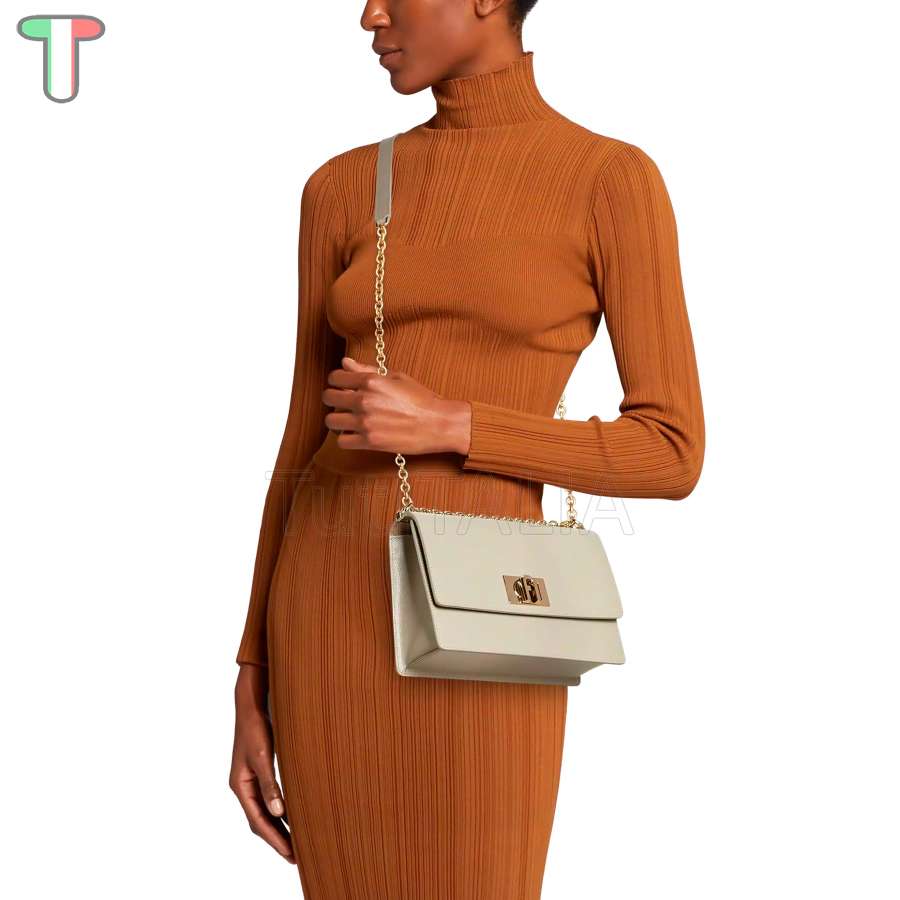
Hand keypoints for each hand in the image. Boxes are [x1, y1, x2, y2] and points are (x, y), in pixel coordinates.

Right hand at [229, 664, 294, 863]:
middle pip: (260, 821)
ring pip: (264, 811)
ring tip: (296, 843)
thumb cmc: (256, 727)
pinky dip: (281, 810)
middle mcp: (244, 786)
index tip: (291, 855)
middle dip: (277, 839)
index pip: (258, 821)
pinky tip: (293, 815)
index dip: (275, 839)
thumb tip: (279, 813)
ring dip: (279, 827)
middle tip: (296, 857)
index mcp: (241, 786)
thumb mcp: (264, 756)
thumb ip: (270, 784)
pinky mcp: (260, 771)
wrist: (252, 704)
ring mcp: (251, 779)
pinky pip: (269, 798)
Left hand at [322, 356, 471, 455]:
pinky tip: (356, 434)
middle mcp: (364, 400)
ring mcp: (365, 422)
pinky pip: (342, 441)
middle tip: (344, 404)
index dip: (337, 381)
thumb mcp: (396, 377)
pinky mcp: (370, 441)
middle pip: (328, 398)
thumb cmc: (421, 399)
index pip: (335, 378)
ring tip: (349, 420)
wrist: (438, 423)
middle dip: (334, 399)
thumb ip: (367, 370)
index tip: (343, 387)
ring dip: (338, 420)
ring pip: (331, 421)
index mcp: (370, 381)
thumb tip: (345, 362)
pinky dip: (346, 438)